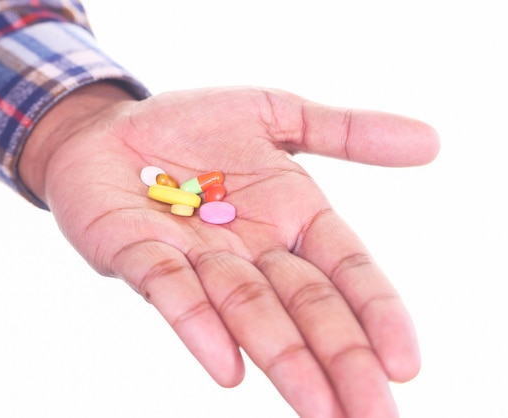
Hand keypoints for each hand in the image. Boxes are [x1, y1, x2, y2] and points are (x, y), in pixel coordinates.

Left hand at [20, 82, 439, 416]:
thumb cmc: (191, 125)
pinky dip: (198, 324)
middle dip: (341, 359)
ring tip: (320, 408)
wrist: (108, 127)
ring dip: (284, 358)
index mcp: (288, 218)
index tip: (405, 365)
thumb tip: (432, 140)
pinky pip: (172, 291)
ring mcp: (194, 258)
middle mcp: (249, 249)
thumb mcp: (275, 113)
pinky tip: (228, 366)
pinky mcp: (138, 254)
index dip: (376, 314)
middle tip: (373, 416)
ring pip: (247, 311)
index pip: (346, 271)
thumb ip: (345, 132)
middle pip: (305, 307)